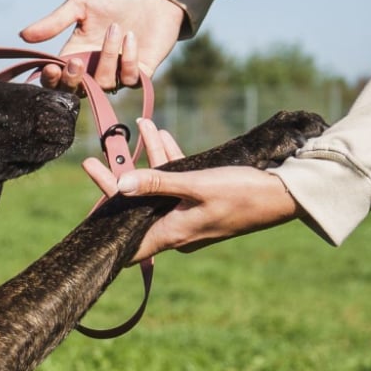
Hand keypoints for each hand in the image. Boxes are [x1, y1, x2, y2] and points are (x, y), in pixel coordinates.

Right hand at [20, 0, 183, 90]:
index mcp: (76, 54)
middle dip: (73, 81)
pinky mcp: (139, 74)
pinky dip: (128, 58)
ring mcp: (116, 74)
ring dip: (107, 55)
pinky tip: (131, 36)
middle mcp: (94, 69)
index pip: (57, 79)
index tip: (52, 67)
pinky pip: (128, 78)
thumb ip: (54, 22)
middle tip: (76, 61)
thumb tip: (23, 35)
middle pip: (75, 92)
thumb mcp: (80, 4)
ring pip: (104, 83)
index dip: (51, 80)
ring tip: (115, 27)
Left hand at [83, 119, 300, 261]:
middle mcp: (177, 228)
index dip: (105, 231)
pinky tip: (161, 133)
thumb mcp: (197, 185)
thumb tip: (120, 185)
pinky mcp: (204, 200)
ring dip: (147, 158)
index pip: (128, 242)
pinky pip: (178, 181)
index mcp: (172, 233)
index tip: (84, 222)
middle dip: (115, 180)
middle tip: (90, 161)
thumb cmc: (243, 193)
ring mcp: (190, 215)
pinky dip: (170, 159)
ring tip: (134, 128)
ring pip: (158, 187)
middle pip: (136, 206)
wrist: (286, 195)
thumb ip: (158, 183)